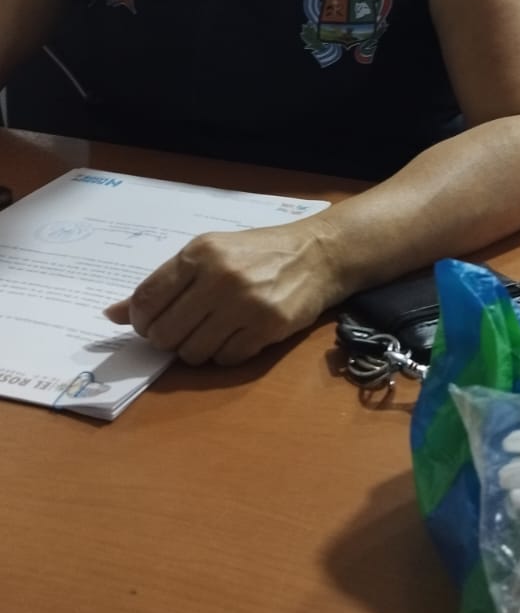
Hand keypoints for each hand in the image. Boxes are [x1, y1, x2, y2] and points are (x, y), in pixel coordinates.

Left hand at [103, 218, 343, 365]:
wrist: (315, 254)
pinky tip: (235, 335)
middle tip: (181, 330)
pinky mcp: (267, 328)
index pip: (146, 301)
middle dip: (166, 339)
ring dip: (195, 349)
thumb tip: (110, 315)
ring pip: (192, 352)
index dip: (140, 322)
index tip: (149, 324)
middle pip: (165, 333)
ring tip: (211, 331)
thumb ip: (162, 284)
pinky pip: (225, 360)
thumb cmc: (254, 253)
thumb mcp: (207, 254)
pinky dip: (224, 354)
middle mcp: (219, 277)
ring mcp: (245, 305)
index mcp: (198, 254)